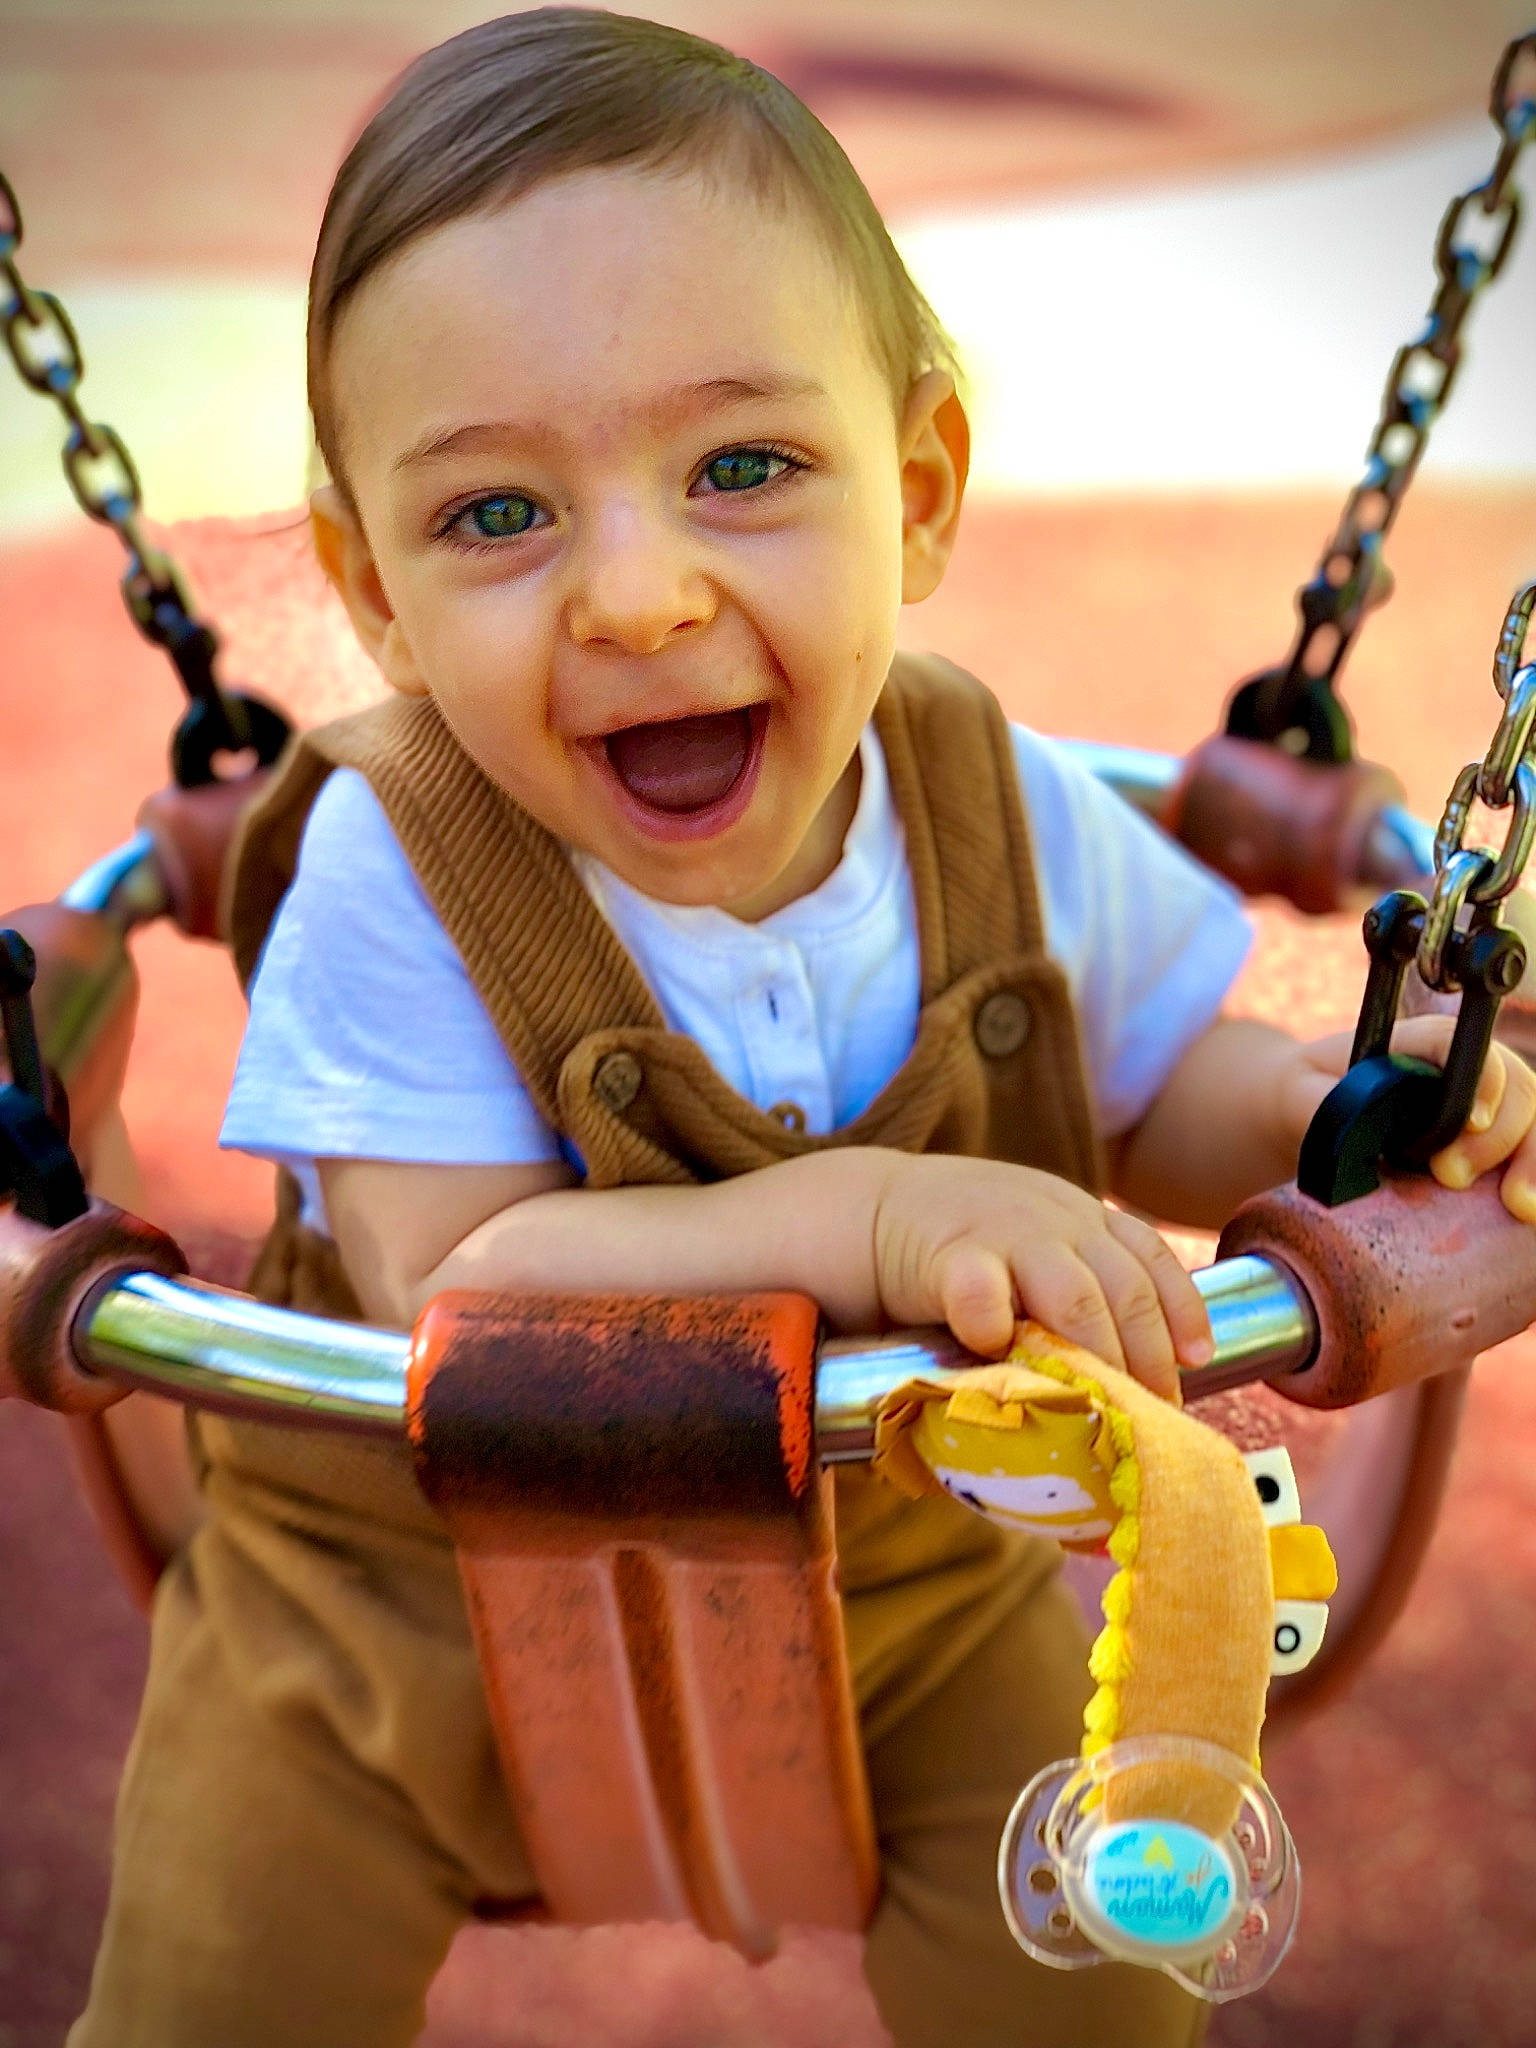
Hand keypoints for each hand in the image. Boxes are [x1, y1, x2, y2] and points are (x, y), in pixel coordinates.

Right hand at [870, 1155, 1210, 1401]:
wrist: (871, 1209)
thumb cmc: (958, 1249)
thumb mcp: (1032, 1251)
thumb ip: (1072, 1294)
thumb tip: (1127, 1384)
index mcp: (1082, 1216)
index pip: (1153, 1259)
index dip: (1183, 1314)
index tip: (1195, 1363)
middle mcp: (1056, 1218)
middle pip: (1126, 1290)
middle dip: (1145, 1358)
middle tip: (1146, 1413)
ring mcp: (1003, 1232)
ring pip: (1075, 1295)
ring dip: (1095, 1357)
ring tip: (1095, 1405)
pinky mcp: (947, 1255)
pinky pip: (984, 1294)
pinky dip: (999, 1329)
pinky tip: (998, 1355)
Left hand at [1275, 1018, 1535, 1222]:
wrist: (1316, 1115)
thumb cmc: (1313, 1098)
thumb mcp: (1303, 1094)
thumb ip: (1326, 1106)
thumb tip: (1360, 1131)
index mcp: (1418, 1043)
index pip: (1461, 1045)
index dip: (1480, 1079)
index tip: (1470, 1122)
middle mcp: (1466, 1067)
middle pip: (1513, 1085)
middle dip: (1498, 1136)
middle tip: (1453, 1177)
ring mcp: (1490, 1104)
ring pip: (1532, 1121)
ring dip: (1532, 1162)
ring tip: (1519, 1207)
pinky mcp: (1497, 1142)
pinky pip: (1529, 1153)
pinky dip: (1534, 1178)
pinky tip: (1530, 1212)